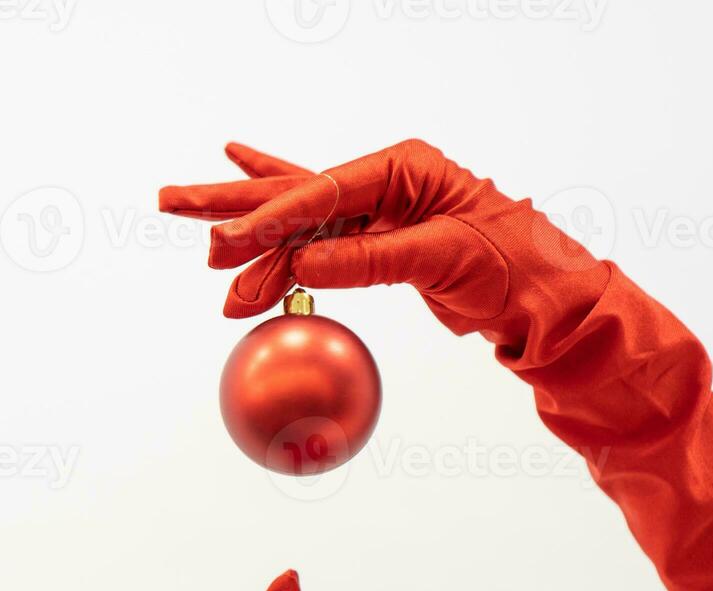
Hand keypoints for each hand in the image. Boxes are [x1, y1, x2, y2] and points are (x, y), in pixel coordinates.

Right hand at [159, 139, 609, 347]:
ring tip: (205, 262)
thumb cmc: (513, 267)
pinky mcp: (374, 244)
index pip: (320, 192)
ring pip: (296, 224)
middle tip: (168, 201)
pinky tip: (240, 213)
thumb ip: (369, 260)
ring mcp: (376, 211)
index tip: (225, 247)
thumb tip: (302, 264)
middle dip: (231, 204)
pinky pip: (315, 242)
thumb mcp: (444, 259)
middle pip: (292, 191)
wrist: (544, 299)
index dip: (268, 221)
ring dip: (251, 250)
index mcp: (403, 169)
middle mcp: (383, 181)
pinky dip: (279, 243)